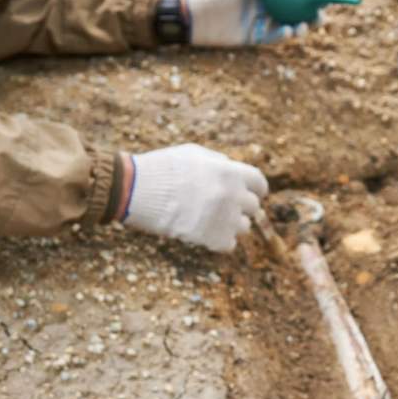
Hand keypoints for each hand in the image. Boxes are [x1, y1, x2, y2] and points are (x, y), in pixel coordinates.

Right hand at [122, 144, 267, 251]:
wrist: (137, 191)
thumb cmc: (163, 169)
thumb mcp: (194, 154)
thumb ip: (218, 161)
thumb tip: (232, 167)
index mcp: (231, 172)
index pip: (260, 184)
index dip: (254, 189)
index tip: (247, 193)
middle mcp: (233, 195)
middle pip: (253, 206)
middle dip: (240, 205)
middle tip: (221, 206)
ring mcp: (225, 219)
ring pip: (244, 227)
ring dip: (231, 224)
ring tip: (209, 219)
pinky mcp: (214, 239)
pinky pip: (230, 244)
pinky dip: (219, 240)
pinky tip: (205, 232)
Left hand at [185, 0, 316, 46]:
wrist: (198, 15)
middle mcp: (269, 4)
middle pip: (298, 10)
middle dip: (313, 15)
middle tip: (319, 15)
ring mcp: (263, 21)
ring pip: (290, 26)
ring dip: (301, 28)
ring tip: (302, 26)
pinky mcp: (257, 38)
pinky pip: (276, 38)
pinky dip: (284, 36)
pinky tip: (287, 31)